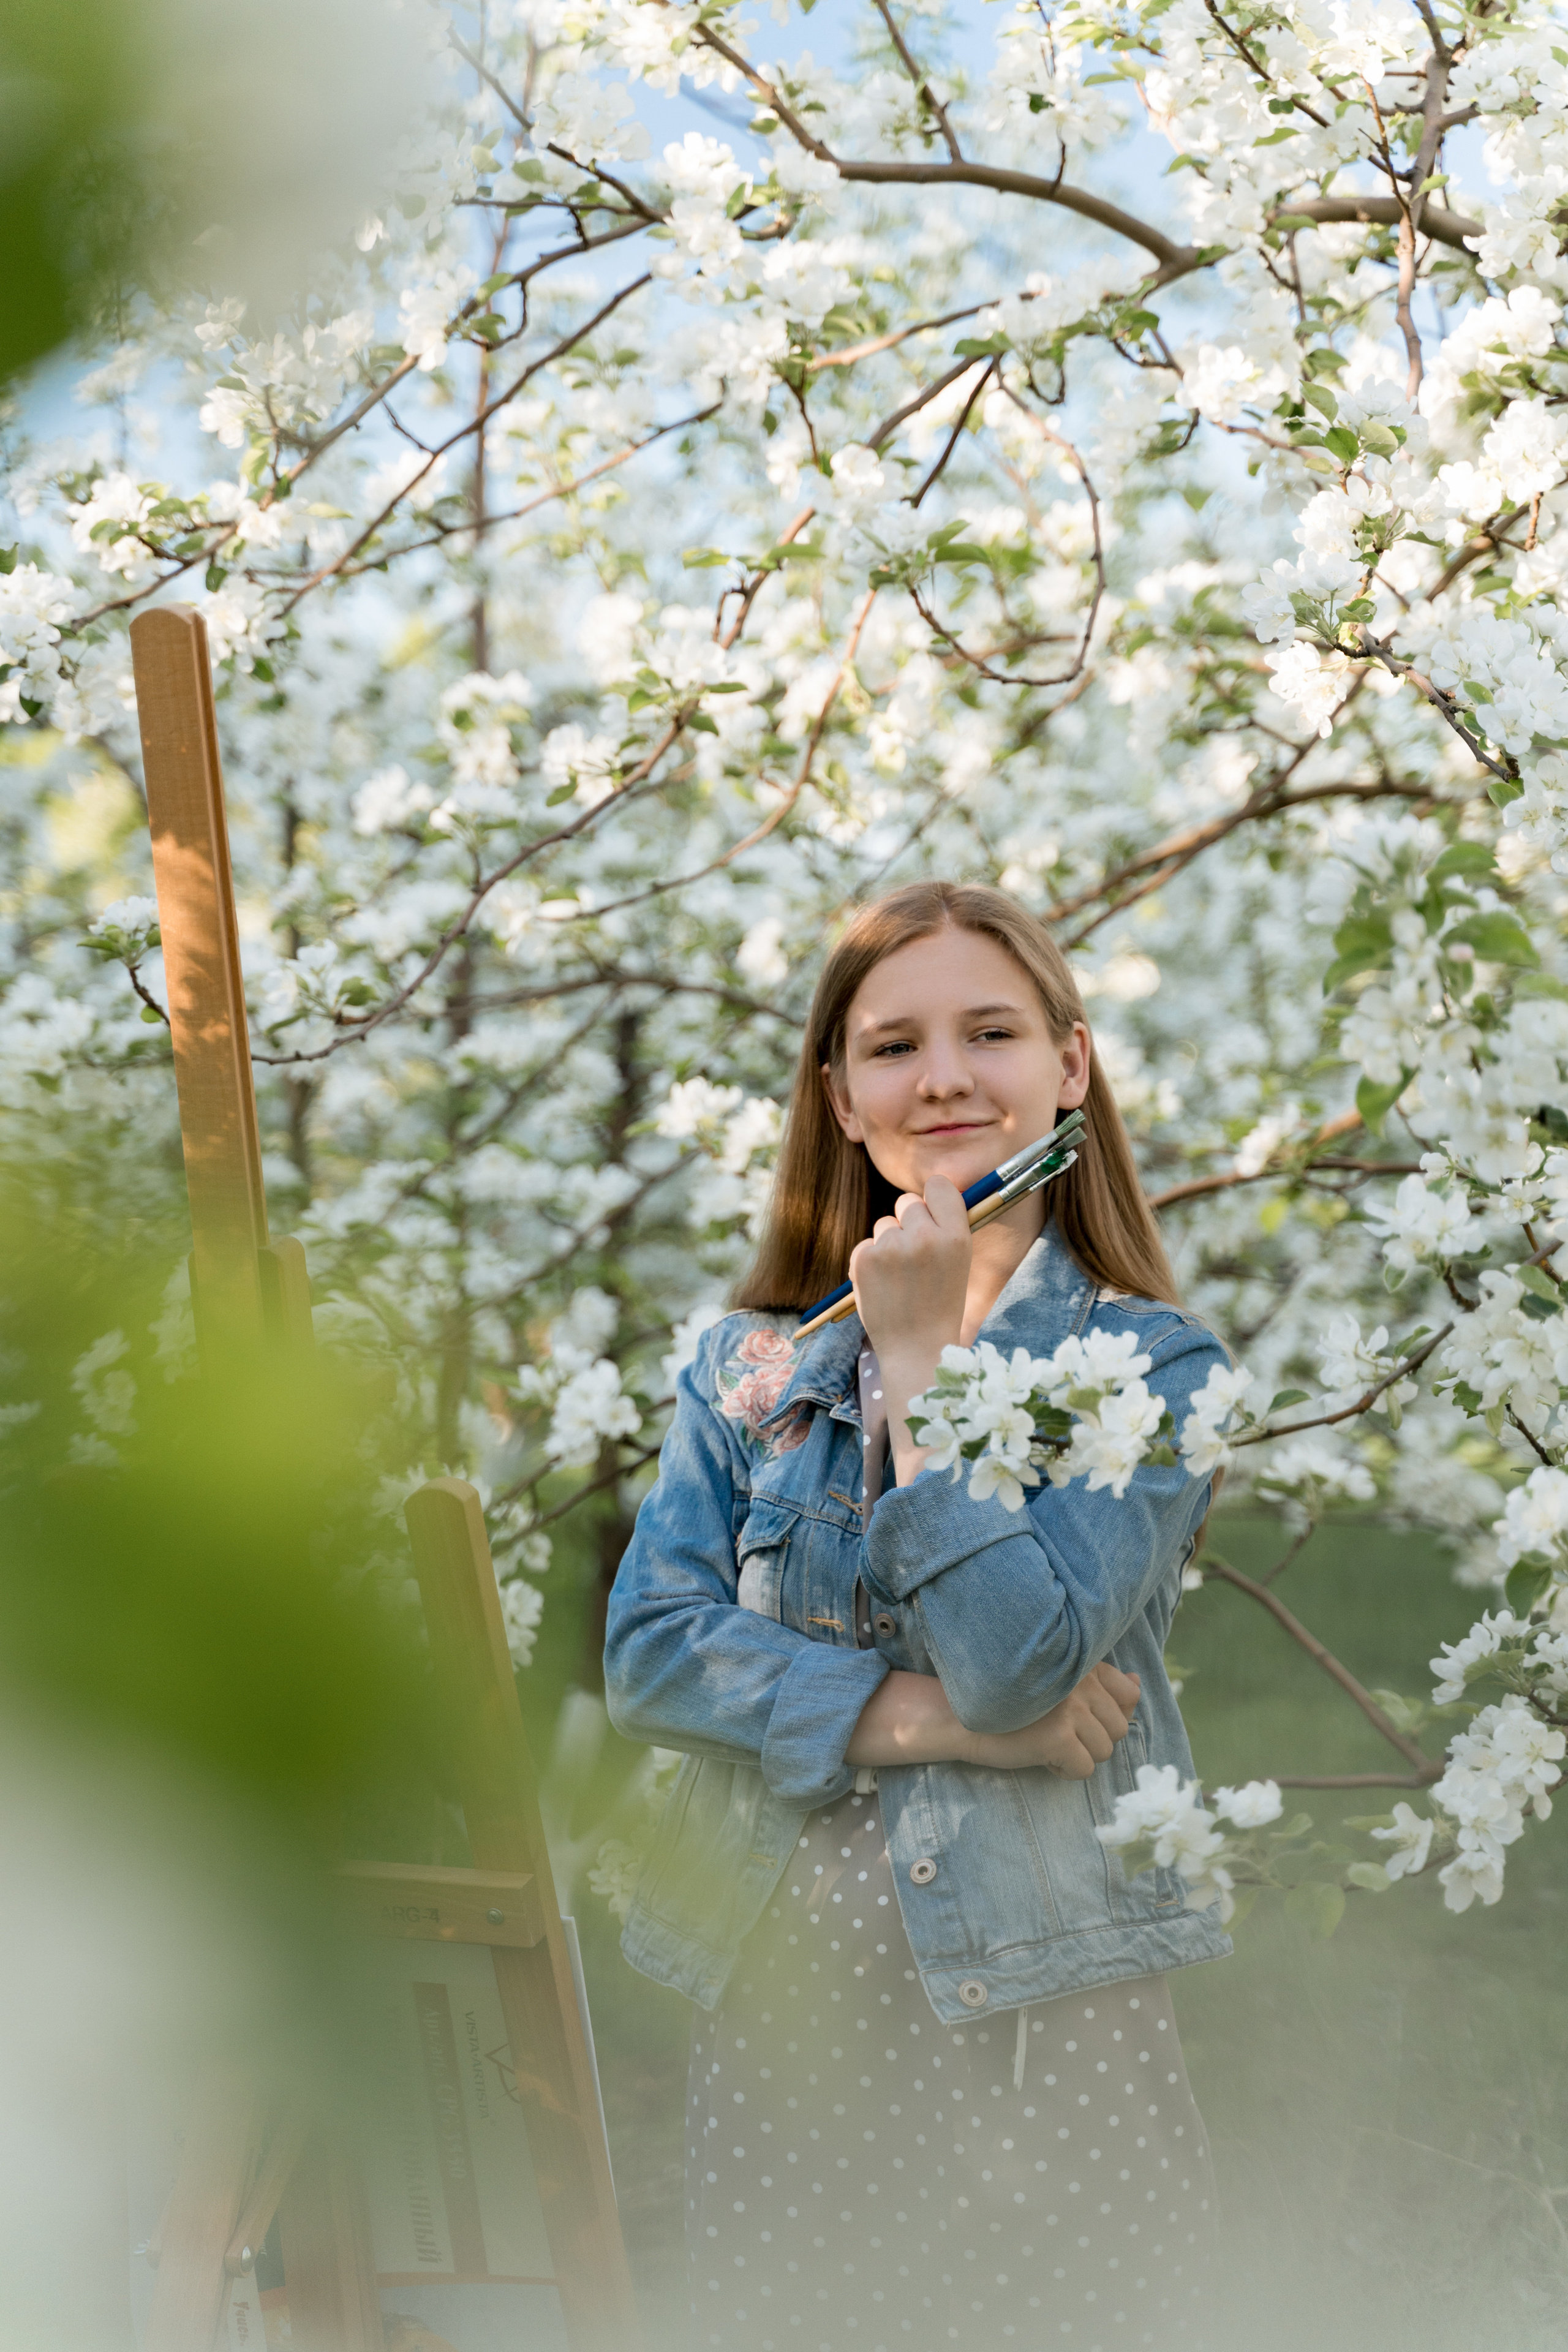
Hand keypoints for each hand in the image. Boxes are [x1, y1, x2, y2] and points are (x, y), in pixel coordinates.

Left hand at [849, 1176, 970, 1480]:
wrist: (915, 1349)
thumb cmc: (940, 1305)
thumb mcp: (959, 1263)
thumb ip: (946, 1227)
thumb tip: (933, 1188)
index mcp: (956, 1235)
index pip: (939, 1185)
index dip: (933, 1197)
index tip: (932, 1210)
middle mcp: (924, 1236)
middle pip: (908, 1202)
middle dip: (909, 1222)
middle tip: (916, 1257)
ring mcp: (891, 1247)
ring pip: (885, 1224)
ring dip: (890, 1243)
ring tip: (901, 1278)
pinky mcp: (864, 1259)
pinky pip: (866, 1243)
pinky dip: (871, 1261)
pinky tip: (884, 1285)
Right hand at [966, 1663, 1141, 1779]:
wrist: (963, 1717)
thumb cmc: (1012, 1703)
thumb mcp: (1059, 1685)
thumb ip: (1100, 1683)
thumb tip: (1137, 1682)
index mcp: (1083, 1663)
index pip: (1129, 1694)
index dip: (1110, 1715)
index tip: (1078, 1716)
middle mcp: (1081, 1681)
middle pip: (1119, 1729)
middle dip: (1093, 1739)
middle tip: (1057, 1731)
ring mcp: (1071, 1709)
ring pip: (1104, 1751)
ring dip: (1079, 1755)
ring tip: (1048, 1742)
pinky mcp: (1059, 1737)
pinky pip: (1084, 1770)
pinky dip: (1064, 1771)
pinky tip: (1042, 1756)